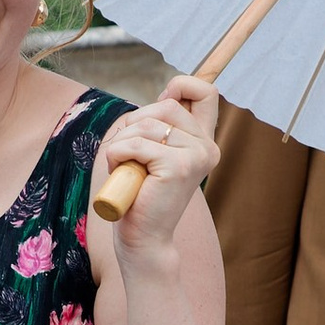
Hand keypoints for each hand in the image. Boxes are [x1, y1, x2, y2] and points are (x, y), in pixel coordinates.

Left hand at [95, 74, 218, 247]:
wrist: (143, 238)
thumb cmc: (141, 195)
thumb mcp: (154, 151)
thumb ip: (164, 124)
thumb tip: (168, 95)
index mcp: (204, 142)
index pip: (206, 91)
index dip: (181, 86)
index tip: (160, 106)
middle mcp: (207, 147)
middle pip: (166, 106)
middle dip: (135, 123)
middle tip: (128, 152)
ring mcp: (196, 156)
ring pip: (147, 124)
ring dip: (122, 143)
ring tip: (124, 167)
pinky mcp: (178, 166)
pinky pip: (135, 144)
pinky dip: (117, 154)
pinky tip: (121, 173)